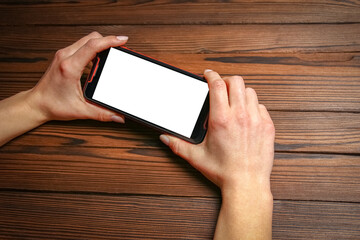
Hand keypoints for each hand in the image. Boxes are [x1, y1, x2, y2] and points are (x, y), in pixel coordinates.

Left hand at [27, 32, 127, 122]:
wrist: (36, 104)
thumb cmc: (53, 105)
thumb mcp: (81, 110)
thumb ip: (102, 114)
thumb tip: (118, 117)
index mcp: (69, 67)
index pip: (92, 46)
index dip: (110, 41)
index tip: (122, 40)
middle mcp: (65, 57)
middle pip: (91, 38)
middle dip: (107, 40)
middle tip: (120, 48)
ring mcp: (62, 55)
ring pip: (85, 40)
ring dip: (99, 43)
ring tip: (110, 53)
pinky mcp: (62, 56)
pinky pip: (80, 45)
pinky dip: (92, 48)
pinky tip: (98, 59)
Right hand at [161, 70, 274, 191]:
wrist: (247, 184)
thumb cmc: (223, 171)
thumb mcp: (196, 157)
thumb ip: (178, 145)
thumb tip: (164, 138)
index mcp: (221, 120)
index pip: (217, 84)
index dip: (211, 74)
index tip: (208, 74)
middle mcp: (240, 116)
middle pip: (236, 81)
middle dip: (226, 81)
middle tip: (220, 88)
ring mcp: (256, 120)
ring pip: (250, 91)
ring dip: (240, 93)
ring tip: (233, 103)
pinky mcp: (267, 126)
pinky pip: (261, 106)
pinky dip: (253, 106)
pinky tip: (246, 116)